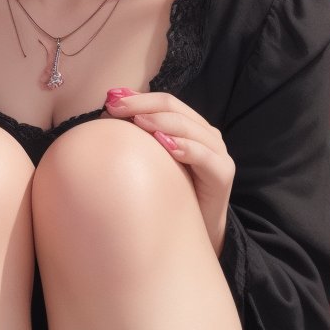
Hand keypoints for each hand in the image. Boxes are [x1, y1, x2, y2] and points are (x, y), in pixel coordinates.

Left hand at [103, 87, 235, 258]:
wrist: (196, 232)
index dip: (137, 97)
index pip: (164, 102)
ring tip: (137, 121)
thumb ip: (140, 139)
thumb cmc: (170, 196)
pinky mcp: (223, 173)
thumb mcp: (154, 163)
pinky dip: (185, 147)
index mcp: (190, 127)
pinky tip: (166, 146)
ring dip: (161, 122)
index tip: (109, 98)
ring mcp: (217, 152)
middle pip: (174, 108)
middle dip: (142, 105)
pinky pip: (204, 155)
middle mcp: (206, 134)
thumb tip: (106, 116)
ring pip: (188, 127)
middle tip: (115, 107)